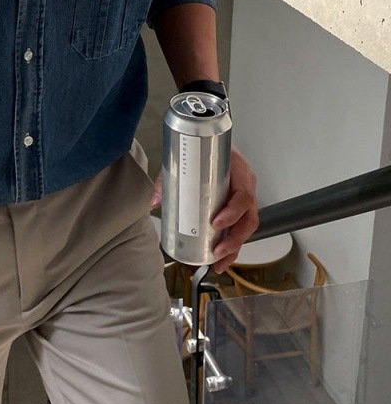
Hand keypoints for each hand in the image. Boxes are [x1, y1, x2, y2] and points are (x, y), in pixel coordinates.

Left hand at [150, 147, 258, 273]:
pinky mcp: (239, 208)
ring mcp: (245, 199)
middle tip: (216, 251)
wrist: (213, 141)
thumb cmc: (205, 150)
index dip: (232, 212)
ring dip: (234, 248)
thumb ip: (168, 178)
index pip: (243, 195)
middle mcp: (246, 186)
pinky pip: (240, 229)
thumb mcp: (187, 160)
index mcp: (239, 172)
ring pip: (247, 228)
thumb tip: (153, 201)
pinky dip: (232, 246)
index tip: (215, 222)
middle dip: (235, 239)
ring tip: (218, 262)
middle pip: (249, 218)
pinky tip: (220, 259)